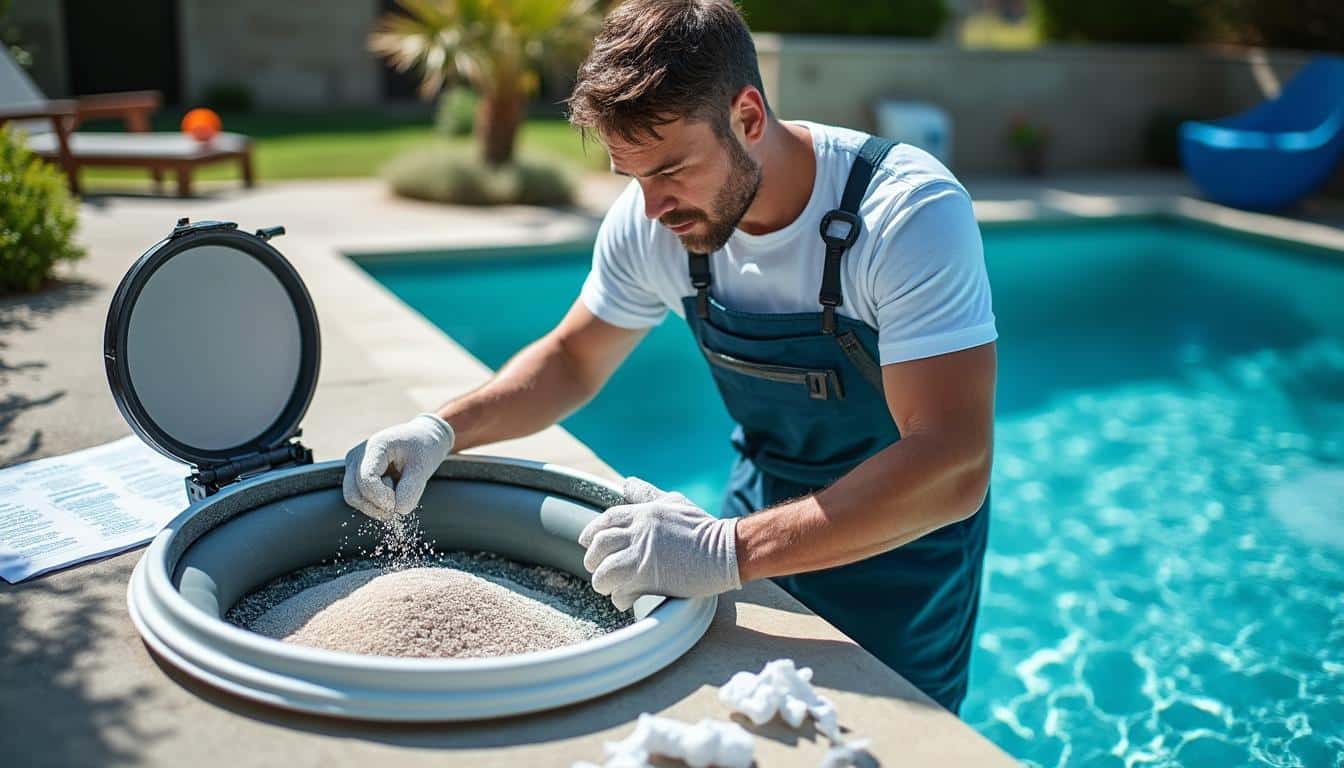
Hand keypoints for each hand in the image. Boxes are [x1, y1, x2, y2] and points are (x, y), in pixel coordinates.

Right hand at [342, 413, 454, 521]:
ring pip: (353, 498)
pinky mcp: (355, 474)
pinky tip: (390, 495)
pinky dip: (374, 503)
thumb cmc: (424, 448)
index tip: (400, 504)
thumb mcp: (424, 468)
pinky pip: (358, 497)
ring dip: (375, 506)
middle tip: (399, 505)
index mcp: (375, 447)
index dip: (382, 499)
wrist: (423, 438)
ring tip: (396, 494)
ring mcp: (353, 465)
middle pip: (353, 493)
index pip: (366, 480)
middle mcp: (357, 455)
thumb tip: (398, 510)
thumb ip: (411, 490)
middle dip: (376, 506)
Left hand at [578, 476, 740, 610]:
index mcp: (643, 513)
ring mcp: (641, 555)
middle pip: (598, 545)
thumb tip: (628, 483)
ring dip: (604, 581)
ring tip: (612, 586)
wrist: (727, 550)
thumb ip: (648, 495)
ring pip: (602, 571)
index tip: (588, 542)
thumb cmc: (705, 528)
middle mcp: (638, 532)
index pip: (606, 520)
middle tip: (599, 568)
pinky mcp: (647, 578)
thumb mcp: (675, 502)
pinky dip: (619, 598)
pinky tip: (627, 598)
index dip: (592, 532)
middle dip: (594, 559)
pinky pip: (619, 591)